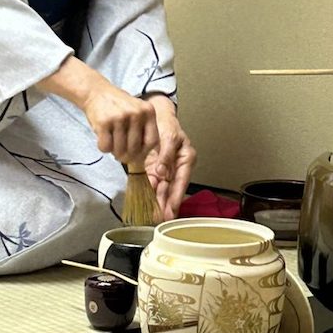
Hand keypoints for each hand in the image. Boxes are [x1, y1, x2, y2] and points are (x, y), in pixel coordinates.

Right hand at [36, 56, 159, 163]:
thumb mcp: (138, 111)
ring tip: (112, 144)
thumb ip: (144, 130)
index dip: (144, 153)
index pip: (152, 141)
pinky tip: (103, 138)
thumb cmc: (119, 107)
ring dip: (114, 152)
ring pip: (119, 150)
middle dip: (127, 156)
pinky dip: (103, 148)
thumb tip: (145, 157)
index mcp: (148, 111)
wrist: (96, 92)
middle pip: (135, 148)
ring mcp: (120, 117)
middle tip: (120, 155)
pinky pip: (105, 146)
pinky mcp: (104, 122)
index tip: (137, 156)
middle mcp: (136, 113)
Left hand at [142, 94, 196, 219]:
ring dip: (158, 202)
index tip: (171, 210)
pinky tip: (146, 204)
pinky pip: (152, 184)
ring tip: (153, 216)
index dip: (175, 197)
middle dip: (166, 205)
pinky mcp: (154, 168)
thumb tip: (162, 172)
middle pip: (172, 189)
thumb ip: (167, 154)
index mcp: (186, 159)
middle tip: (160, 219)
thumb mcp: (170, 135)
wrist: (155, 113)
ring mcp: (166, 168)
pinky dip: (150, 194)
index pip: (181, 182)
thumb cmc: (167, 122)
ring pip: (162, 189)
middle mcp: (177, 166)